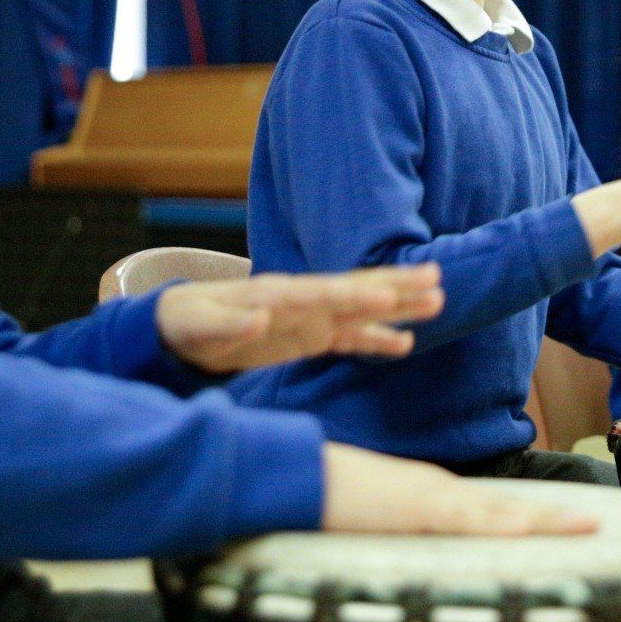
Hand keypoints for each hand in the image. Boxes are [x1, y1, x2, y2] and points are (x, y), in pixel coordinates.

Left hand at [156, 264, 442, 374]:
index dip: (354, 296)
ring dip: (398, 305)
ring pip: (362, 309)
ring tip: (438, 300)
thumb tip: (259, 321)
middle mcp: (302, 300)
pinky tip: (406, 343)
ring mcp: (310, 317)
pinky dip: (377, 339)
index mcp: (278, 294)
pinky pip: (350, 337)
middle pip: (355, 290)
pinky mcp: (310, 336)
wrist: (182, 326)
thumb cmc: (190, 323)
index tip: (386, 296)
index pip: (324, 293)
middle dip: (394, 285)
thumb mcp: (202, 327)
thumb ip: (232, 325)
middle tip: (435, 278)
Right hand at [321, 444, 599, 534]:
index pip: (489, 507)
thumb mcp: (372, 513)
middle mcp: (440, 489)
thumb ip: (397, 522)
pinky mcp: (416, 506)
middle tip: (594, 523)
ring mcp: (431, 495)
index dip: (528, 517)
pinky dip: (498, 522)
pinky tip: (526, 526)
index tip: (563, 523)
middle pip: (506, 506)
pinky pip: (464, 518)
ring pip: (500, 510)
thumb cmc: (325, 492)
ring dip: (544, 520)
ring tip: (587, 525)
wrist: (298, 468)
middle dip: (551, 517)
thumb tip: (411, 537)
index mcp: (430, 493)